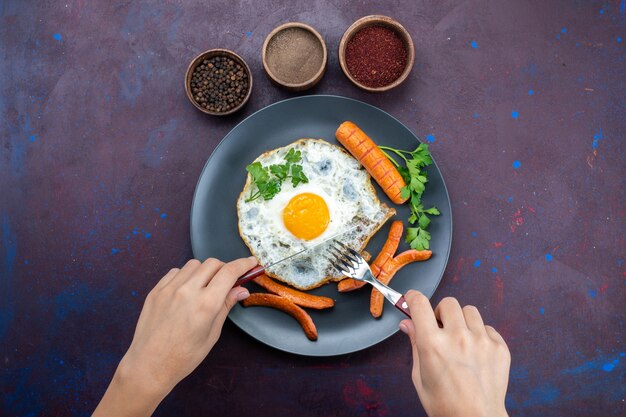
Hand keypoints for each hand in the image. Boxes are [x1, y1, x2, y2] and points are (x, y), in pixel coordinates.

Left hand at [93, 257, 255, 416]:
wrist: (149, 365)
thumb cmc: (184, 356)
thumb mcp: (212, 334)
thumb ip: (226, 307)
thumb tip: (241, 290)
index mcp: (206, 304)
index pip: (229, 272)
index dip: (243, 264)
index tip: (251, 262)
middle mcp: (188, 291)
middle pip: (213, 263)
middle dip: (224, 268)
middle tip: (227, 281)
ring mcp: (169, 289)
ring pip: (193, 264)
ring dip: (204, 271)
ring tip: (204, 287)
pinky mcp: (156, 290)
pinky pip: (175, 272)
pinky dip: (185, 276)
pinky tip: (186, 291)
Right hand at [399, 291, 509, 416]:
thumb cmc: (446, 404)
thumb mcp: (420, 376)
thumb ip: (415, 344)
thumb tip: (408, 324)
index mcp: (433, 344)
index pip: (420, 304)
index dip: (414, 298)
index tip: (413, 300)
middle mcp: (457, 337)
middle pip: (448, 302)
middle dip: (441, 312)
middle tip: (441, 328)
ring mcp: (481, 341)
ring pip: (469, 311)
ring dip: (462, 321)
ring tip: (460, 340)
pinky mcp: (499, 347)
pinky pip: (487, 327)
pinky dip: (480, 335)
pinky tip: (475, 352)